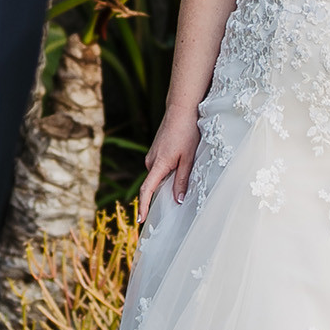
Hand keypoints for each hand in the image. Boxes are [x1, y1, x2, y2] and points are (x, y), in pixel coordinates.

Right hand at [137, 107, 200, 222]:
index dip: (144, 206)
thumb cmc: (187, 132)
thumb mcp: (189, 158)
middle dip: (160, 194)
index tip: (140, 220)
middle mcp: (151, 161)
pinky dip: (166, 171)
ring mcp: (152, 155)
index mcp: (159, 164)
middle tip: (174, 200)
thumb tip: (177, 200)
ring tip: (181, 176)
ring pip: (158, 175)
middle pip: (154, 184)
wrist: (181, 110)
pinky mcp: (156, 150)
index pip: (147, 189)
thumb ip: (182, 180)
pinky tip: (179, 164)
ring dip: (166, 180)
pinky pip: (159, 167)